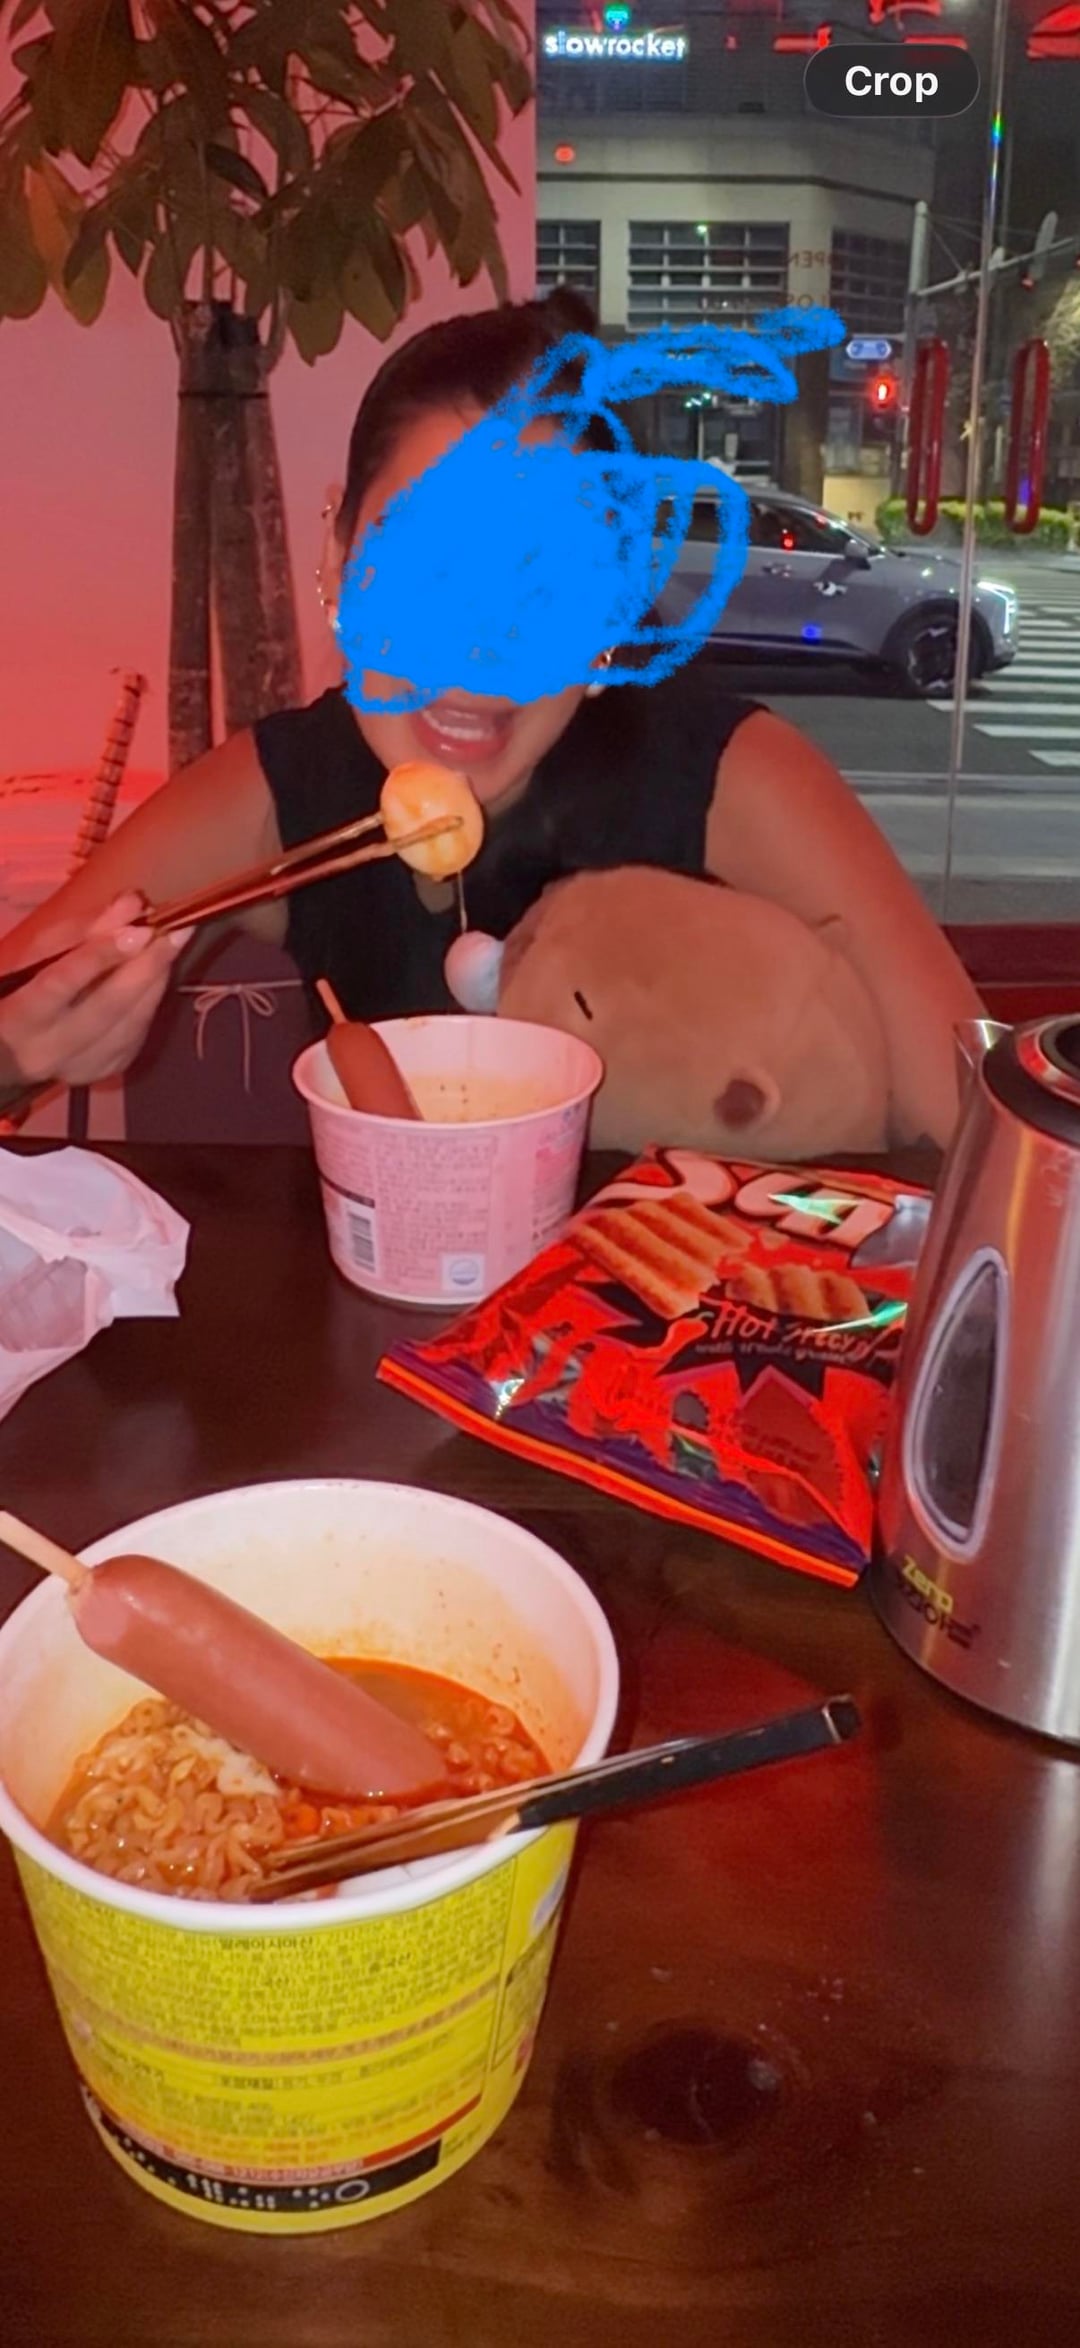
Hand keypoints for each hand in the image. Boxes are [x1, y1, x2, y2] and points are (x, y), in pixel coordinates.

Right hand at [0, 895, 190, 1090]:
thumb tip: (132, 903)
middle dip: (146, 966)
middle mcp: (53, 1048)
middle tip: (177, 931)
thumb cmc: (29, 988)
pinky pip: (139, 1032)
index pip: (62, 982)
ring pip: (132, 1023)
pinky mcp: (108, 1070)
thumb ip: (86, 930)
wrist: (19, 1051)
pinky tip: (159, 973)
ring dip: (157, 980)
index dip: (101, 954)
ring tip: (175, 943)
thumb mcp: (44, 953)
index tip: (139, 927)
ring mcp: (84, 1065)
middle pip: (108, 1006)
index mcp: (25, 1014)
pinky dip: (152, 999)